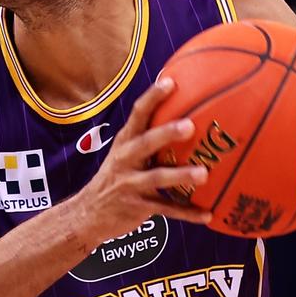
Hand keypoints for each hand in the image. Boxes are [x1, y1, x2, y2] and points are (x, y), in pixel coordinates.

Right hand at [72, 78, 211, 242]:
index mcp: (125, 141)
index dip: (153, 97)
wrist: (88, 213)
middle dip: (166, 133)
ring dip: (181, 175)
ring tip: (204, 174)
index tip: (171, 82)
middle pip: (145, 143)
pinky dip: (187, 213)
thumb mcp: (125, 153)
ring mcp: (130, 184)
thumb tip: (185, 113)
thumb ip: (148, 136)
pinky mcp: (136, 208)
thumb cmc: (116, 176)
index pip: (137, 114)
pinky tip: (207, 214)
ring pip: (157, 178)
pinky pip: (165, 210)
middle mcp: (125, 159)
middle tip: (190, 126)